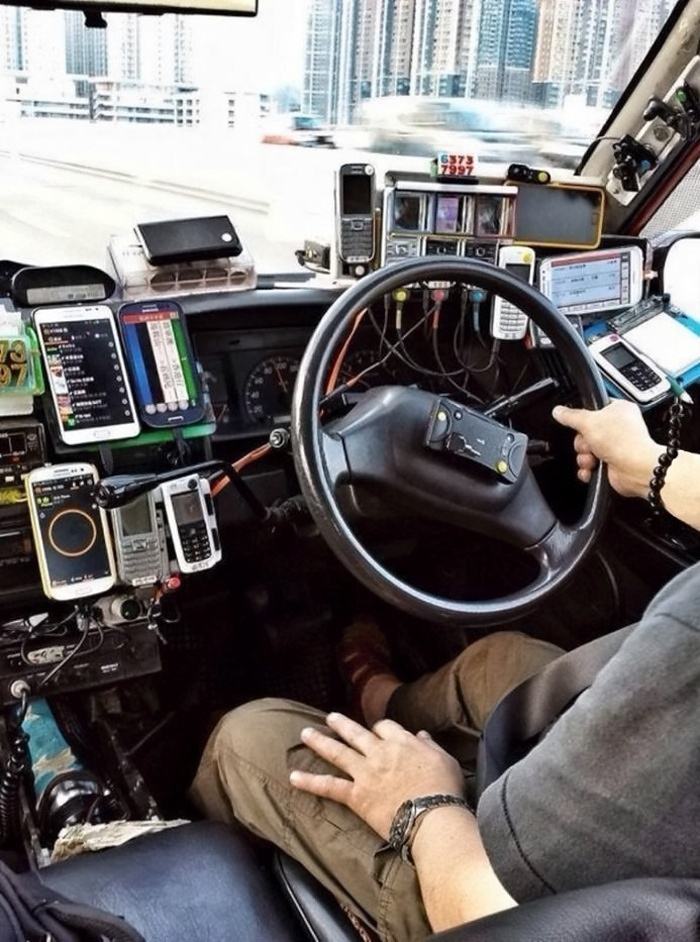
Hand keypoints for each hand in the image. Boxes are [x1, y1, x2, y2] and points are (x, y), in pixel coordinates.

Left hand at [290, 712, 463, 840]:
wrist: (432, 816)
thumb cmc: (444, 789)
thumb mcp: (445, 759)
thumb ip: (430, 745)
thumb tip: (422, 734)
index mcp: (402, 742)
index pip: (385, 727)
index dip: (379, 729)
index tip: (377, 732)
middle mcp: (379, 752)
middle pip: (356, 733)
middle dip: (341, 724)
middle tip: (330, 718)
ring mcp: (365, 772)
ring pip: (337, 752)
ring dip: (320, 741)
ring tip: (305, 733)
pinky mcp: (356, 795)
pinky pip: (329, 786)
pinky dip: (310, 781)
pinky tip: (294, 776)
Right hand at [553, 400, 658, 497]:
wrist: (635, 469)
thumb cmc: (623, 442)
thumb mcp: (589, 421)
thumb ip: (570, 416)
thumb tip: (558, 411)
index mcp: (619, 410)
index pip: (594, 408)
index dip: (584, 417)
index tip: (579, 422)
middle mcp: (618, 428)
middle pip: (585, 432)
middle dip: (582, 442)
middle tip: (589, 443)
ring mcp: (615, 447)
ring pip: (586, 450)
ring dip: (584, 457)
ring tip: (593, 458)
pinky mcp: (612, 464)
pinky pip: (590, 466)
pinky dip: (588, 470)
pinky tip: (592, 469)